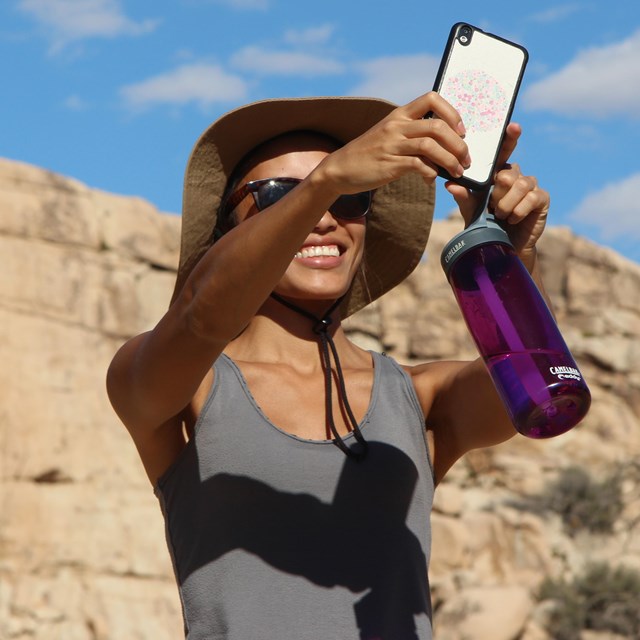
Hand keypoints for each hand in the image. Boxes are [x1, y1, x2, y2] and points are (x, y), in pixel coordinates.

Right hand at [313, 92, 469, 194]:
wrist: (340, 169)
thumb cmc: (369, 155)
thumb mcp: (389, 136)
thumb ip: (411, 134)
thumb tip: (442, 145)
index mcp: (399, 114)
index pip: (432, 98)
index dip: (452, 112)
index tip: (460, 130)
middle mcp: (396, 125)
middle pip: (437, 125)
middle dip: (458, 143)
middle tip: (465, 158)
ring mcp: (392, 145)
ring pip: (431, 145)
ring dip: (450, 160)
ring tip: (457, 171)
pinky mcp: (389, 164)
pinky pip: (418, 165)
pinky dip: (431, 173)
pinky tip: (431, 180)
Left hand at [445, 123, 549, 271]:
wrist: (502, 247)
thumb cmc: (485, 225)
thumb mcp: (471, 211)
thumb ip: (463, 197)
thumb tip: (450, 184)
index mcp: (499, 173)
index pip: (504, 151)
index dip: (509, 138)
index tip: (513, 126)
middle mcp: (516, 176)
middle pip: (508, 173)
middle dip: (497, 194)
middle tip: (492, 207)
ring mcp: (531, 186)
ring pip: (520, 185)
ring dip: (506, 204)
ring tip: (500, 215)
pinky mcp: (542, 199)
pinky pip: (532, 197)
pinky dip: (518, 210)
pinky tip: (513, 218)